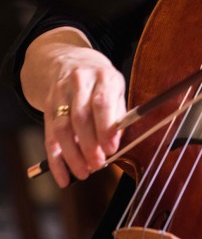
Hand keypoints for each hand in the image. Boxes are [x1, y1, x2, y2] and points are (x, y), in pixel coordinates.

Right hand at [22, 29, 126, 187]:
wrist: (69, 60)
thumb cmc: (100, 82)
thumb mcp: (116, 88)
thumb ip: (117, 114)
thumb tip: (116, 143)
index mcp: (104, 76)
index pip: (102, 102)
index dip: (105, 128)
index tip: (111, 149)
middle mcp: (79, 81)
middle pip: (80, 116)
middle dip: (88, 145)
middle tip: (98, 165)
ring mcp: (60, 93)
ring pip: (62, 128)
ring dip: (72, 155)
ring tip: (84, 173)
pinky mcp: (47, 106)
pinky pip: (49, 137)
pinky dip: (56, 161)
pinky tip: (63, 177)